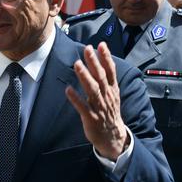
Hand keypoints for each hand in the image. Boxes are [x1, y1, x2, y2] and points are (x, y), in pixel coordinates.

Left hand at [66, 42, 129, 159]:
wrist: (113, 136)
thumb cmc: (109, 111)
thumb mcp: (113, 93)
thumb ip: (107, 76)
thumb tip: (102, 55)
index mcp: (112, 90)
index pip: (111, 71)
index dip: (106, 57)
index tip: (101, 45)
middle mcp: (107, 96)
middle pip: (101, 77)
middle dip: (94, 62)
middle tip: (87, 49)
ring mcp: (99, 107)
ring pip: (92, 90)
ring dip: (85, 77)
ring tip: (77, 64)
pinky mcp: (91, 118)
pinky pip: (83, 107)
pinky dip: (76, 98)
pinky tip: (68, 90)